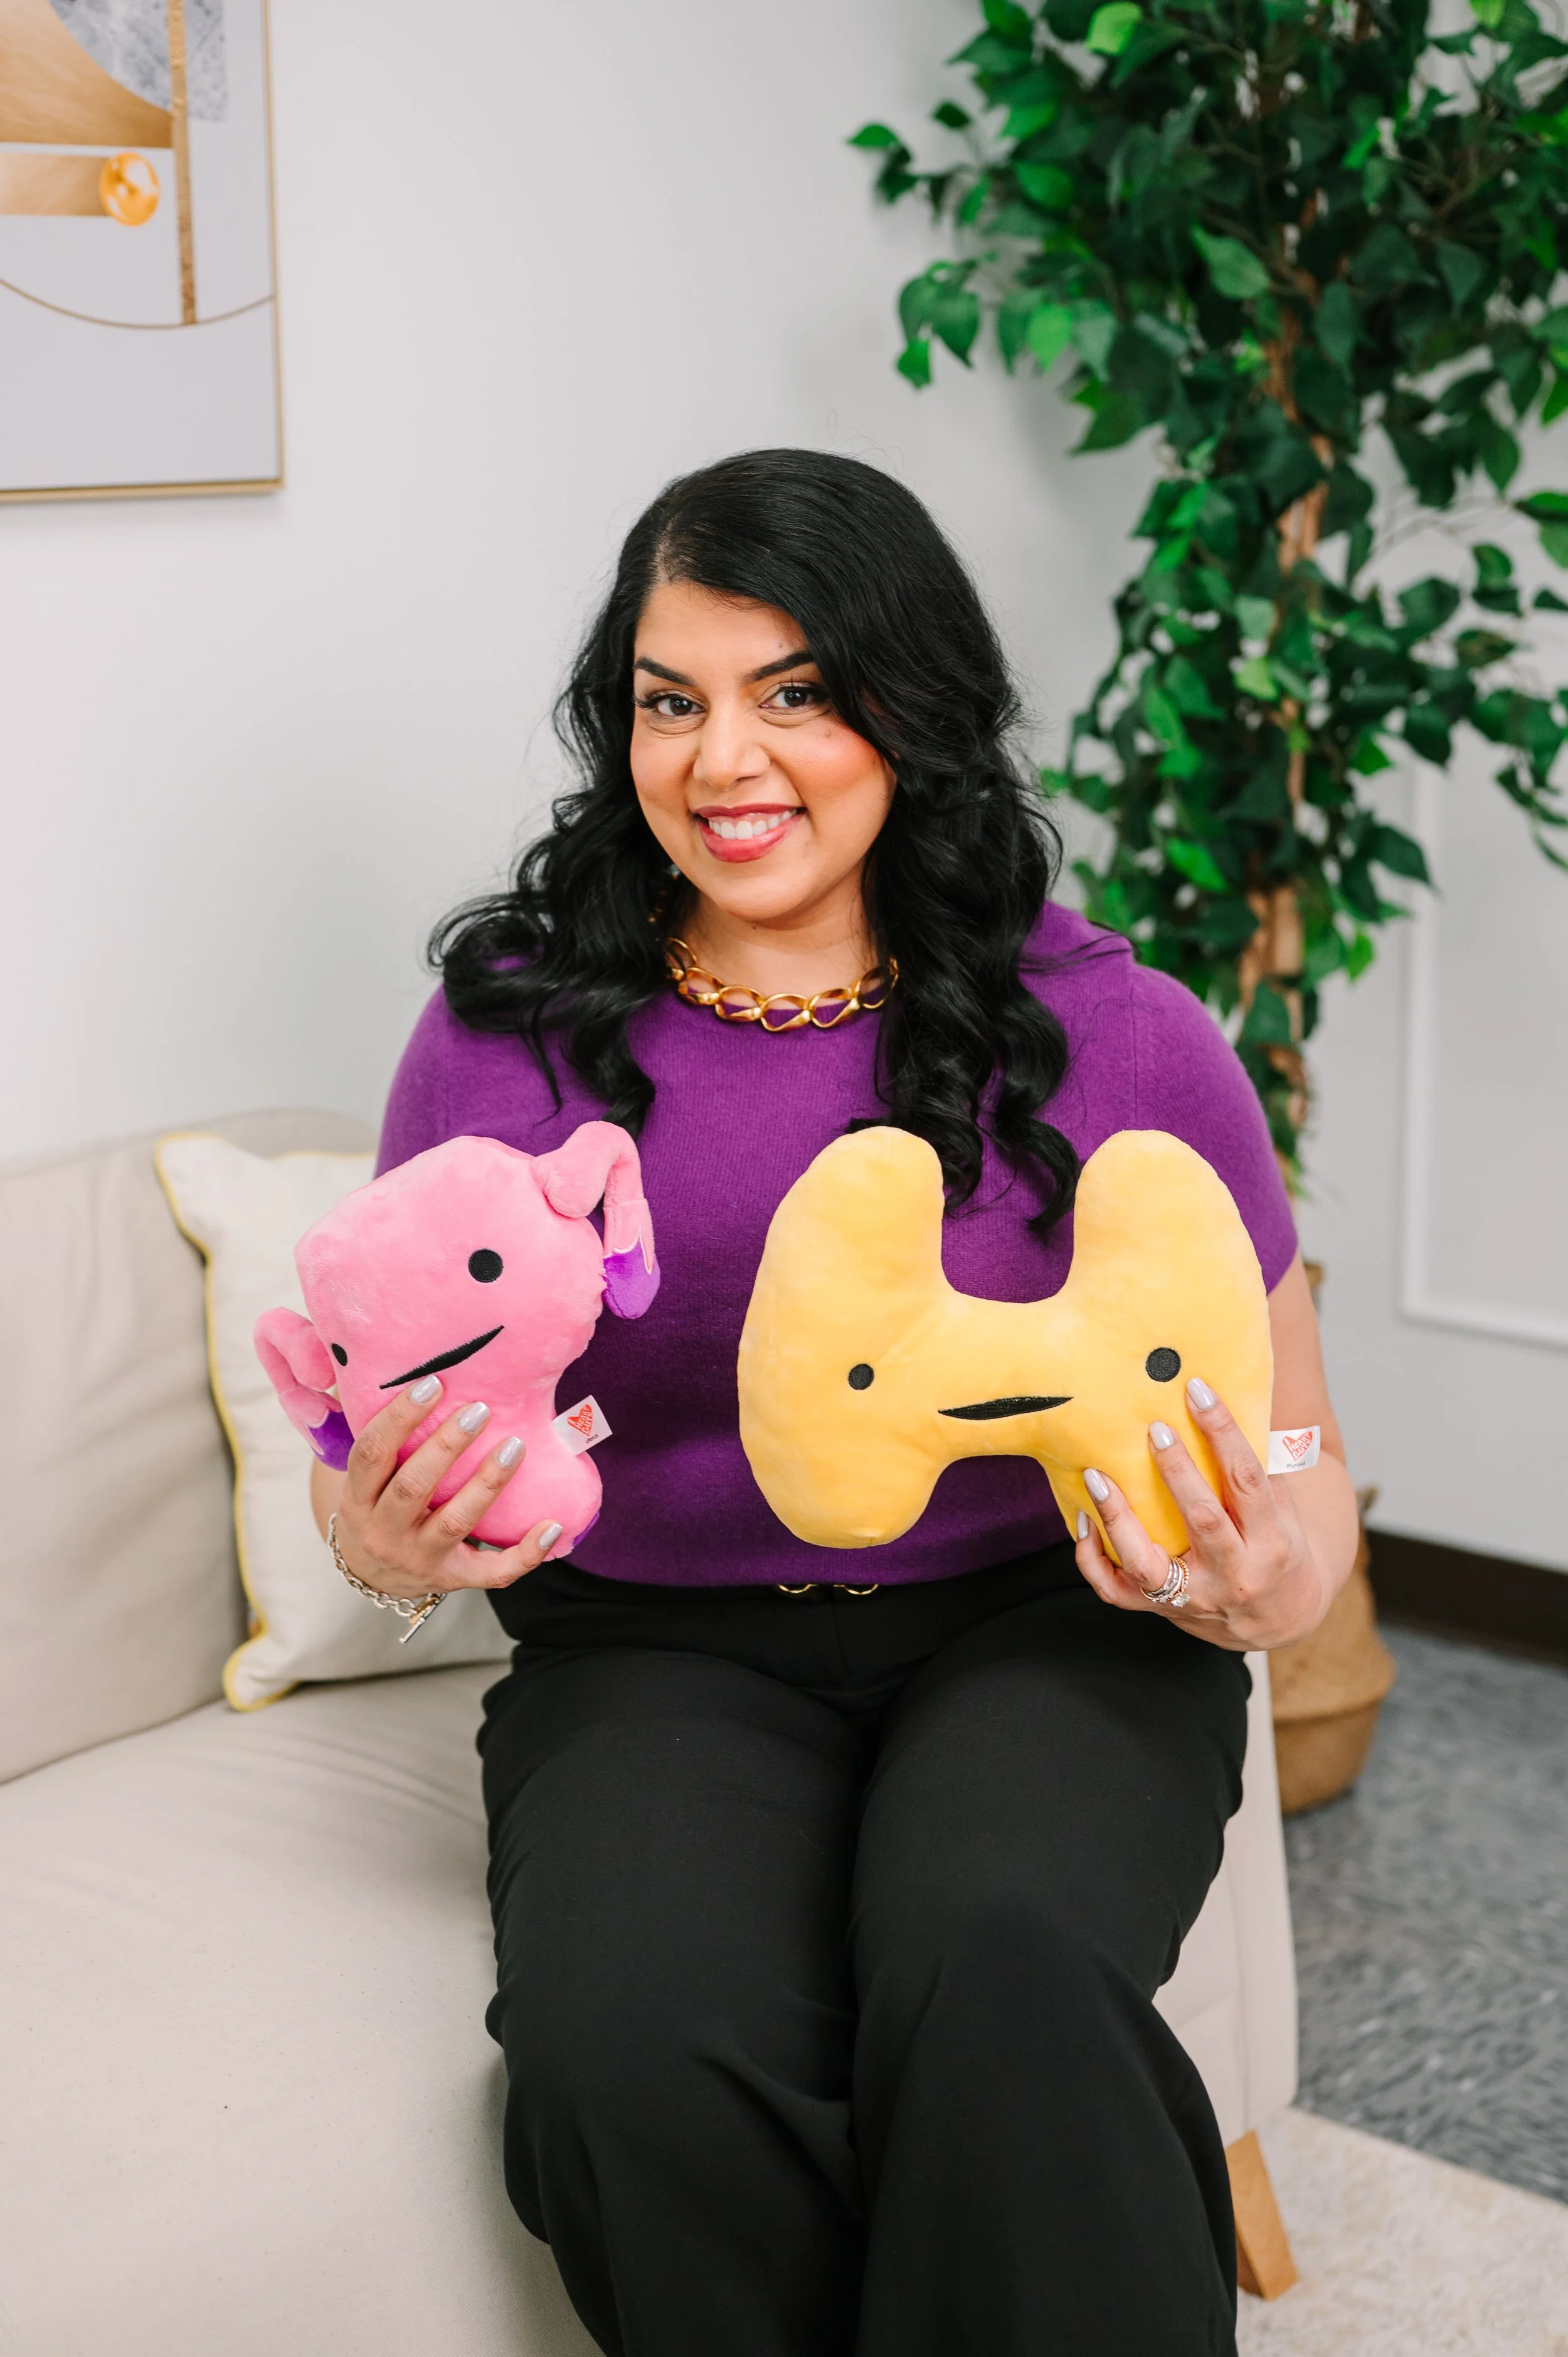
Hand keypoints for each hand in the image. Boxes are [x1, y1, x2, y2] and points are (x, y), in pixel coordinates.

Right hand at [328, 1375, 560, 1598]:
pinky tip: (552, 1525)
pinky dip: (526, 1552)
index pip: (370, 1454)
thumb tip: (404, 1371)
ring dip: (486, 1484)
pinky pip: (494, 1572)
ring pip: (455, 1523)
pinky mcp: (454, 1579)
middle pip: (413, 1487)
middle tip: (479, 1410)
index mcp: (358, 1501)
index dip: (399, 1417)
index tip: (432, 1383)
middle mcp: (384, 1533)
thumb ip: (381, 1437)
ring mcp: (420, 1560)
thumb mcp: (363, 1480)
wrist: (372, 1576)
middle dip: (446, 1446)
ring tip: (514, 1447)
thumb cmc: (376, 1508)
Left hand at [1072, 1377, 1333, 1650]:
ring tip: (1096, 1475)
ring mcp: (1194, 1597)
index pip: (1247, 1480)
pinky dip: (1092, 1558)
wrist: (1277, 1617)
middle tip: (1155, 1429)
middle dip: (1177, 1472)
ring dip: (1118, 1517)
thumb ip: (1258, 1469)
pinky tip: (1084, 1522)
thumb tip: (1222, 1407)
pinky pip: (1116, 1590)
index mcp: (1271, 1543)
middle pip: (1203, 1520)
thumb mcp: (1284, 1512)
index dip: (1224, 1432)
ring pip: (1147, 1564)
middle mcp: (1234, 1573)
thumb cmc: (1275, 1548)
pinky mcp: (1161, 1611)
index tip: (1198, 1391)